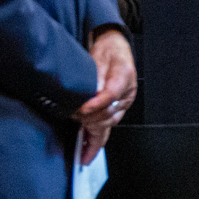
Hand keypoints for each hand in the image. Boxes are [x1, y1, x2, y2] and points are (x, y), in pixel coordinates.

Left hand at [75, 29, 136, 161]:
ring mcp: (122, 104)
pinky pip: (108, 127)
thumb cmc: (108, 52)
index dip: (96, 104)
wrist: (115, 48)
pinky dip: (97, 139)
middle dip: (90, 121)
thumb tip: (88, 94)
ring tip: (81, 148)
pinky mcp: (116, 109)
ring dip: (93, 135)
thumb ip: (94, 76)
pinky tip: (88, 150)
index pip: (110, 95)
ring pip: (109, 124)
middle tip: (73, 123)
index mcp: (123, 77)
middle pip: (109, 114)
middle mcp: (125, 94)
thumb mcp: (99, 58)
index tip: (82, 110)